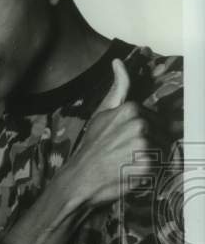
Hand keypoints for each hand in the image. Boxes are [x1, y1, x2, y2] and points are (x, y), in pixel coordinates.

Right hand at [59, 59, 170, 209]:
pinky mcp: (148, 165)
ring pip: (166, 151)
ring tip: (130, 165)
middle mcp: (140, 124)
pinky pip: (164, 167)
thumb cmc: (91, 149)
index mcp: (131, 109)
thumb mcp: (102, 114)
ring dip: (154, 160)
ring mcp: (144, 144)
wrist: (78, 181)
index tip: (129, 144)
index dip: (149, 134)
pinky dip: (153, 173)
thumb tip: (118, 62)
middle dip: (153, 146)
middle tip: (127, 156)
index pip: (159, 120)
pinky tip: (133, 173)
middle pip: (165, 135)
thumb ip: (118, 88)